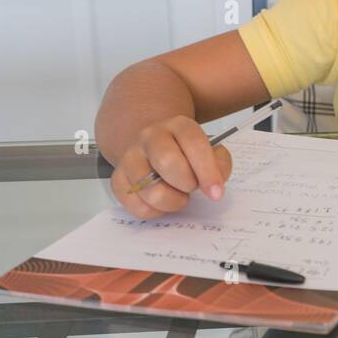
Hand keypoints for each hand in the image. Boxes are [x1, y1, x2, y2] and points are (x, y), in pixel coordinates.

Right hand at [109, 115, 233, 218]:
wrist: (155, 148)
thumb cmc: (187, 154)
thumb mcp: (210, 151)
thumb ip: (220, 164)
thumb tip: (214, 185)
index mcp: (178, 126)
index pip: (193, 143)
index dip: (207, 171)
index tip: (216, 192)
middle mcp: (150, 136)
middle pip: (167, 161)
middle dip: (186, 183)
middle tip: (192, 188)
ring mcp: (130, 157)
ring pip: (150, 190)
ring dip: (172, 201)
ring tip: (179, 196)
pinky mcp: (118, 179)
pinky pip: (136, 205)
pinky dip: (155, 211)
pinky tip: (162, 202)